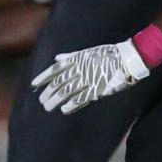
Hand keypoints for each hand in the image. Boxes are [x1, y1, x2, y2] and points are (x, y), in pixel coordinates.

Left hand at [31, 40, 149, 113]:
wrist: (127, 58)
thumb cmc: (108, 54)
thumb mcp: (87, 52)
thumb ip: (71, 56)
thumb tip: (57, 59)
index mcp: (75, 60)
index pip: (54, 70)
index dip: (43, 77)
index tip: (34, 85)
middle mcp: (78, 70)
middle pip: (58, 83)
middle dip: (48, 92)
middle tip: (41, 101)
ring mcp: (87, 80)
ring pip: (66, 92)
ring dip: (55, 100)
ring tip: (47, 107)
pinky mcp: (97, 89)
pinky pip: (81, 99)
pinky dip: (71, 105)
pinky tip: (64, 110)